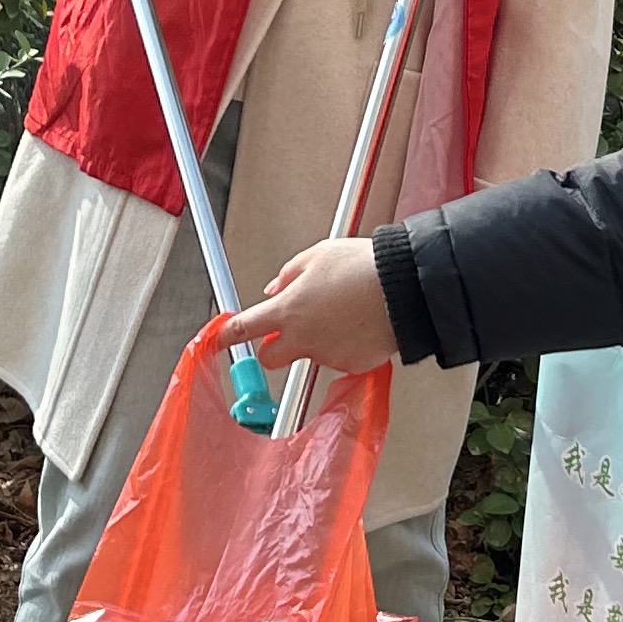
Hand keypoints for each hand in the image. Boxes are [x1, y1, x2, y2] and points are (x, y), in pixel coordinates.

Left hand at [219, 239, 399, 373]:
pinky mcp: (351, 365)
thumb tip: (275, 288)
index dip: (226, 336)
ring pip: (309, 354)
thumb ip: (289, 274)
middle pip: (270, 358)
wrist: (405, 289)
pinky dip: (345, 346)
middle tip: (291, 327)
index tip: (217, 340)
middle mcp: (302, 338)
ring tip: (344, 312)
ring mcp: (327, 356)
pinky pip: (340, 358)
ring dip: (317, 339)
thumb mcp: (318, 255)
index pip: (244, 328)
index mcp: (287, 309)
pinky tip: (360, 324)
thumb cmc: (363, 268)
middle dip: (274, 346)